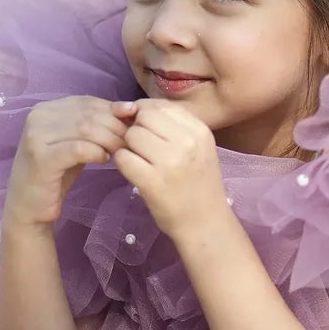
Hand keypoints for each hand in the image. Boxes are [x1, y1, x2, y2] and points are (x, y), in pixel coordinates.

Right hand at [3, 96, 128, 227]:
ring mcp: (37, 136)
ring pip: (85, 129)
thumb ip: (94, 127)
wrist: (29, 205)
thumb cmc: (56, 174)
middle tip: (132, 141)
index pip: (87, 102)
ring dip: (110, 140)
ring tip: (122, 151)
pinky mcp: (41, 157)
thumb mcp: (76, 144)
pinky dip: (96, 152)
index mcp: (46, 108)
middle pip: (88, 114)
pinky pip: (78, 148)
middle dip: (115, 126)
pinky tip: (105, 160)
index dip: (113, 111)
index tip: (133, 124)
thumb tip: (128, 109)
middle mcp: (38, 116)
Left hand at [112, 99, 228, 240]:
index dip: (145, 115)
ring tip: (142, 163)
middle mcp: (186, 142)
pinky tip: (135, 173)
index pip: (159, 105)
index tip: (148, 133)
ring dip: (129, 148)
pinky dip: (123, 164)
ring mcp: (169, 162)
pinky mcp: (152, 182)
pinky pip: (123, 158)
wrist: (205, 223)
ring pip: (131, 136)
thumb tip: (131, 108)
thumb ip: (171, 125)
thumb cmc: (198, 184)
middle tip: (145, 151)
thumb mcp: (198, 148)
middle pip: (143, 117)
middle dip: (137, 131)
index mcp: (199, 131)